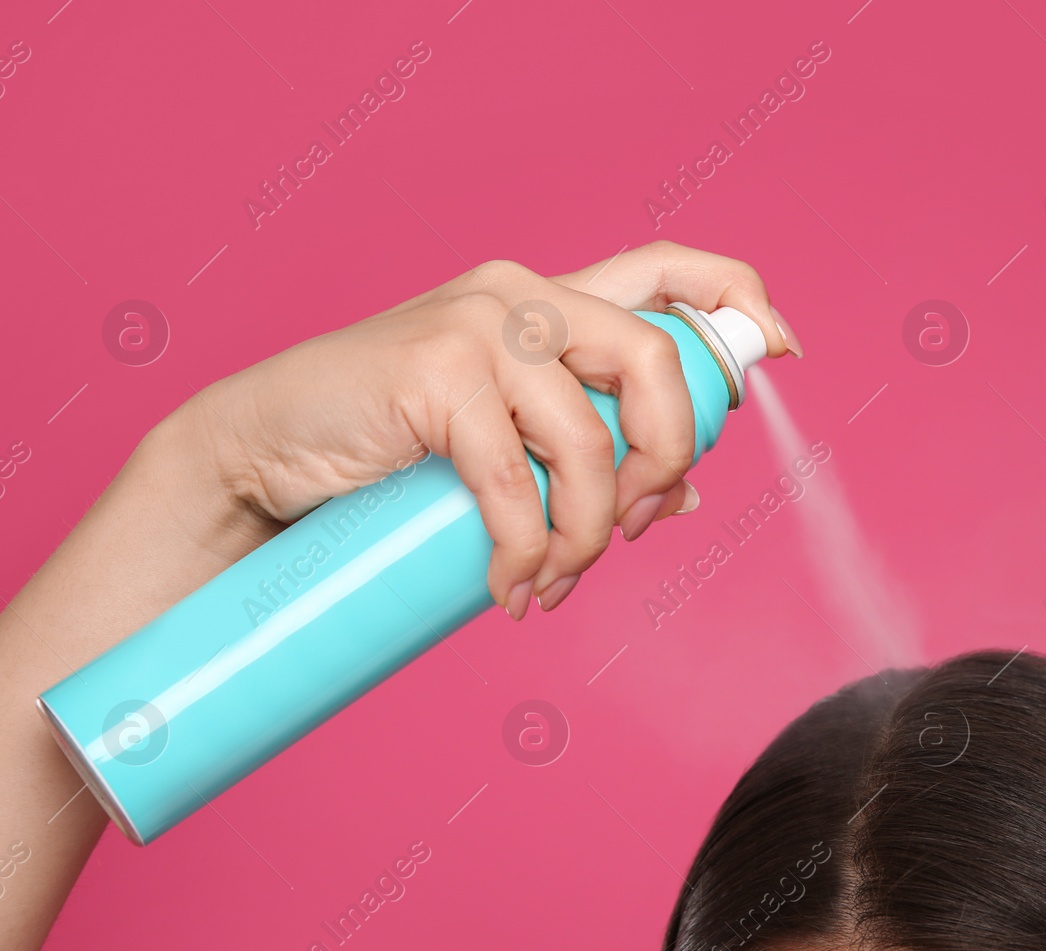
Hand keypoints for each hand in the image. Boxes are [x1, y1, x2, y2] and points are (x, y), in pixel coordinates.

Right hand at [167, 240, 791, 616]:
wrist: (261, 453)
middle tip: (633, 529)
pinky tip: (511, 586)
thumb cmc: (383, 449)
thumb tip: (681, 497)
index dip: (738, 297)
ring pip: (592, 439)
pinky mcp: (435, 369)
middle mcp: (523, 293)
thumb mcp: (502, 444)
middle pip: (658, 361)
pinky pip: (519, 480)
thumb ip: (583, 448)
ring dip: (589, 535)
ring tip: (551, 582)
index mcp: (547, 300)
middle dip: (667, 461)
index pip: (665, 269)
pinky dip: (526, 551)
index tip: (784, 351)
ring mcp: (478, 324)